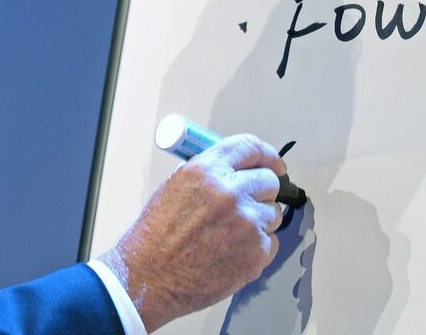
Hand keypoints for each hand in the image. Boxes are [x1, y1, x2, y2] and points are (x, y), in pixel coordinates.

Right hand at [100, 134, 285, 330]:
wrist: (150, 276)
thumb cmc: (156, 236)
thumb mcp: (174, 187)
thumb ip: (207, 175)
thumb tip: (233, 170)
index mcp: (207, 170)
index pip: (250, 148)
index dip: (267, 155)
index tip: (275, 164)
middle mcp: (230, 192)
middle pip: (269, 181)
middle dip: (262, 192)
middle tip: (248, 204)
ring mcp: (248, 223)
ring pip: (273, 213)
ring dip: (259, 221)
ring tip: (230, 235)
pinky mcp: (258, 252)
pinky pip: (271, 242)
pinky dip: (257, 248)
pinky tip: (232, 253)